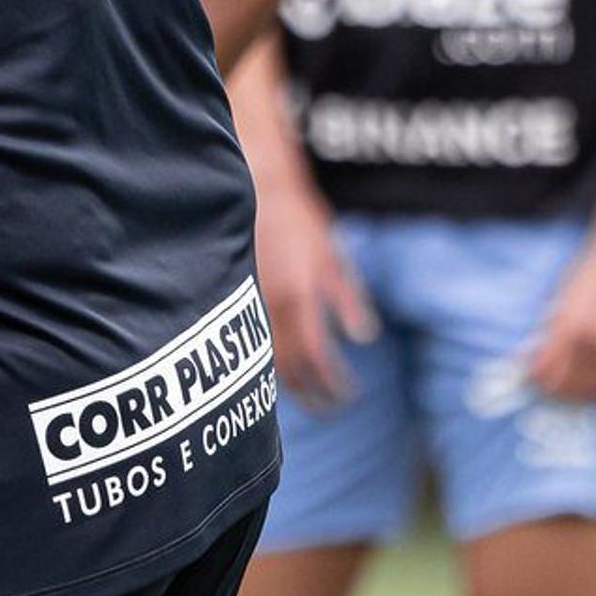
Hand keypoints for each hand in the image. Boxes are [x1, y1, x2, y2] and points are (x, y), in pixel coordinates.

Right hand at [253, 177, 373, 406]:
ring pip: (265, 361)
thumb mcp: (332, 257)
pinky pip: (249, 345)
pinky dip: (266, 365)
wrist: (255, 188)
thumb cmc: (298, 219)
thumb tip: (364, 337)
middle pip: (290, 369)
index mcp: (300, 299)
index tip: (347, 396)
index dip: (332, 383)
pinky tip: (277, 370)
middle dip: (311, 393)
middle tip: (328, 407)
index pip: (317, 358)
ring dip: (288, 385)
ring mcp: (247, 306)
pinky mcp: (232, 301)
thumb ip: (348, 300)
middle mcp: (271, 308)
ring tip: (306, 396)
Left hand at [525, 227, 595, 404]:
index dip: (534, 378)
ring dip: (578, 396)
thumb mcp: (562, 295)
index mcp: (572, 327)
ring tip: (566, 393)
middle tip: (543, 388)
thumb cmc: (595, 267)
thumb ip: (552, 326)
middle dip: (552, 391)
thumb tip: (539, 352)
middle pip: (570, 386)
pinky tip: (593, 386)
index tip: (527, 377)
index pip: (547, 369)